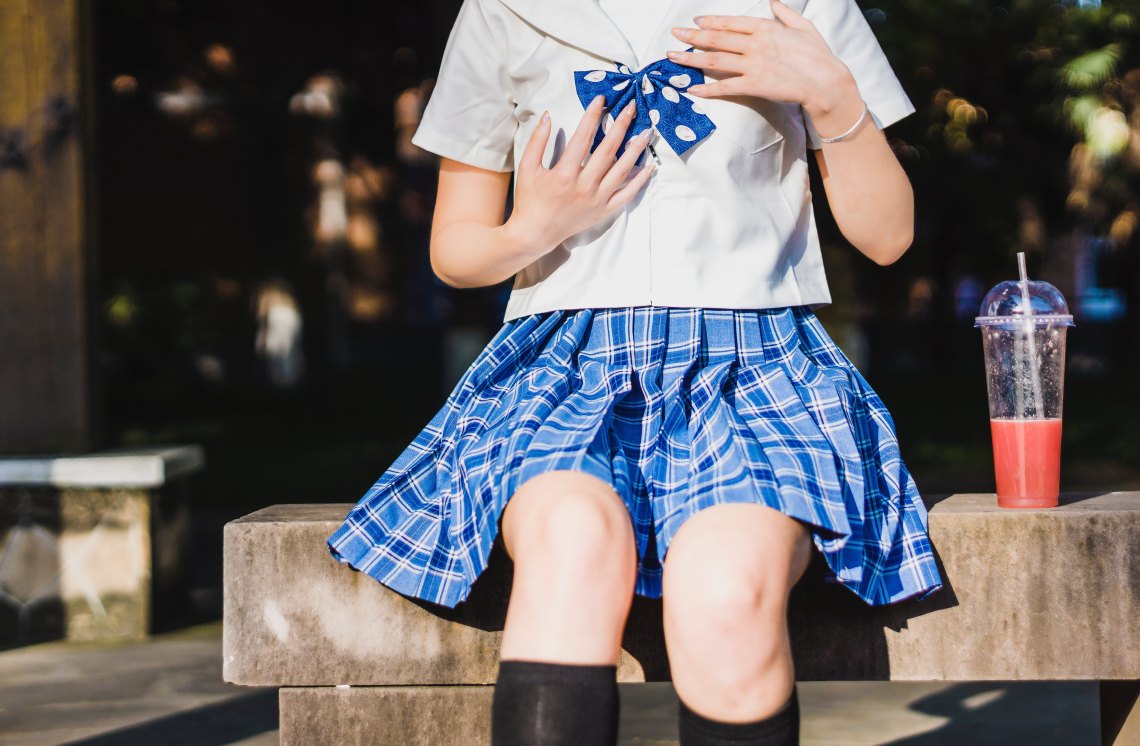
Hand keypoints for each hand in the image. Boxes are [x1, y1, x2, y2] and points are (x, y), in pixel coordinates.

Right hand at [507, 95, 655, 253]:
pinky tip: (649, 167)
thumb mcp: (527, 168)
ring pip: (621, 170)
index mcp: (564, 174)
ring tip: (647, 133)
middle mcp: (584, 186)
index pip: (583, 137)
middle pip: (608, 150)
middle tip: (632, 107)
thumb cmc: (529, 200)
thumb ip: (537, 141)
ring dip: (636, 150)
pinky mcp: (603, 211)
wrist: (534, 234)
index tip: (602, 99)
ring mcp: (596, 200)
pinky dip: (639, 182)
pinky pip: (626, 195)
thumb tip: (547, 115)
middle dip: (621, 125)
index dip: (593, 115)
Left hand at [665, 0, 855, 120]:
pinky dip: (707, 88)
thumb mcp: (804, 27)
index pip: (731, 23)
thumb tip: (774, 2)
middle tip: (675, 34)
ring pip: (715, 60)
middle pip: (717, 38)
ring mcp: (753, 65)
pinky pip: (725, 86)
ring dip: (691, 58)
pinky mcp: (754, 85)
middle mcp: (755, 44)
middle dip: (692, 36)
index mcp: (766, 28)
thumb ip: (786, 14)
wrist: (827, 82)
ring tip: (672, 57)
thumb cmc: (819, 56)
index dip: (711, 22)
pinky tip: (692, 88)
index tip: (696, 22)